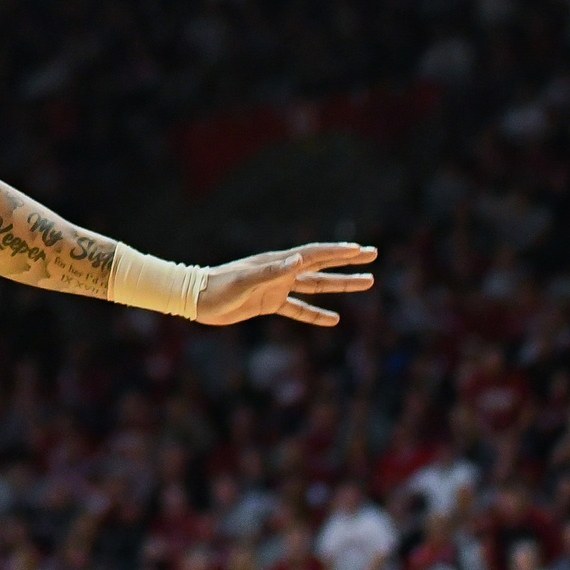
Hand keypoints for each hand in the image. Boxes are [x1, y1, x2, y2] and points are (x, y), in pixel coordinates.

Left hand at [197, 242, 375, 326]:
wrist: (196, 298)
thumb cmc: (217, 288)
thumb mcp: (244, 281)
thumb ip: (270, 272)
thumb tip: (297, 261)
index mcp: (278, 263)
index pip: (314, 255)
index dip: (337, 252)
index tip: (360, 250)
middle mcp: (281, 272)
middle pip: (322, 265)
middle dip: (348, 261)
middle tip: (373, 256)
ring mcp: (276, 287)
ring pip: (316, 286)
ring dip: (340, 285)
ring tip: (367, 282)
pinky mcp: (269, 303)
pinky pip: (299, 309)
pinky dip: (316, 314)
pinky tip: (333, 319)